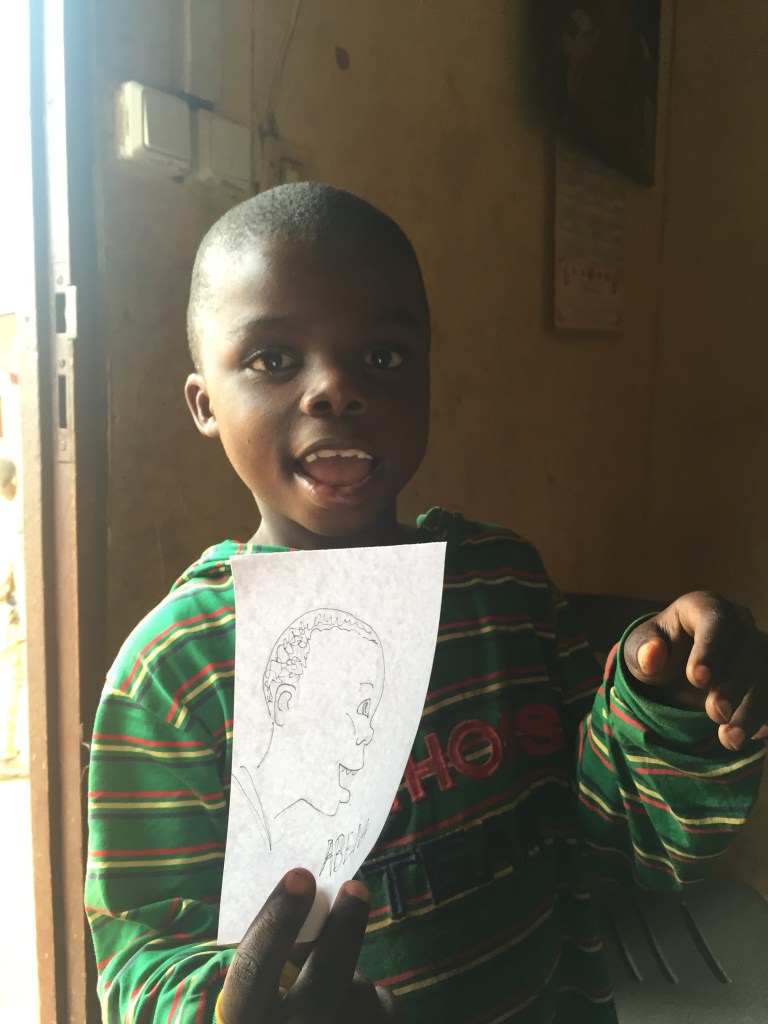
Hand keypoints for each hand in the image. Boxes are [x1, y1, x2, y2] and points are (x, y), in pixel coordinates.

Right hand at [218, 868, 401, 1022]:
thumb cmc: (275, 1008)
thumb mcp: (263, 987)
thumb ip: (280, 954)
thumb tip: (317, 902)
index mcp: (248, 1017)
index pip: (254, 972)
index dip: (277, 922)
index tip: (299, 876)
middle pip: (322, 987)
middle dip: (343, 931)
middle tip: (355, 887)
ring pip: (359, 993)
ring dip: (355, 975)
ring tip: (338, 986)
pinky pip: (386, 1009)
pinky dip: (376, 1000)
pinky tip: (357, 1009)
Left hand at [623, 591, 767, 750]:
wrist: (674, 671)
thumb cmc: (656, 652)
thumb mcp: (638, 651)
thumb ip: (642, 652)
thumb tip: (651, 656)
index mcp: (704, 607)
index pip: (715, 621)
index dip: (709, 650)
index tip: (696, 680)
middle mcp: (738, 623)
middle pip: (748, 649)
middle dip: (733, 685)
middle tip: (716, 714)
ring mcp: (757, 648)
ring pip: (766, 673)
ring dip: (752, 708)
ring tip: (730, 739)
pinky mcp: (765, 673)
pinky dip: (764, 716)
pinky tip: (755, 737)